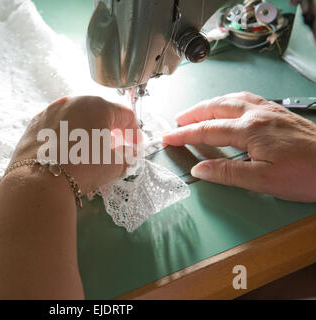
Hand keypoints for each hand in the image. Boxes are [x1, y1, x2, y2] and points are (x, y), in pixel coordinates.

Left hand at [9, 96, 139, 193]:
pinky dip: (66, 132)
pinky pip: (58, 123)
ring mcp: (52, 109)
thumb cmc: (83, 168)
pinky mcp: (36, 121)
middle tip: (114, 147)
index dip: (134, 132)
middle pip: (100, 112)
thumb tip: (126, 151)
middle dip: (110, 129)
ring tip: (89, 148)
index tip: (135, 146)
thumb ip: (126, 155)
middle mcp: (75, 101)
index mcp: (98, 106)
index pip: (125, 114)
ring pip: (77, 116)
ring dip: (87, 129)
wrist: (39, 180)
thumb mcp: (114, 165)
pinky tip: (66, 149)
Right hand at [163, 92, 315, 201]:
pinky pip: (247, 98)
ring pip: (231, 99)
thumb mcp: (262, 180)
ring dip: (209, 103)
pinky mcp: (280, 112)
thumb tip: (201, 168)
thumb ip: (227, 172)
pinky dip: (229, 99)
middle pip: (216, 108)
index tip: (169, 137)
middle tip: (177, 121)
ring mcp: (270, 110)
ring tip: (196, 110)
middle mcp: (258, 114)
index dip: (185, 134)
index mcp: (250, 130)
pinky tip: (229, 105)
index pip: (207, 130)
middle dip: (193, 113)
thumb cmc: (308, 173)